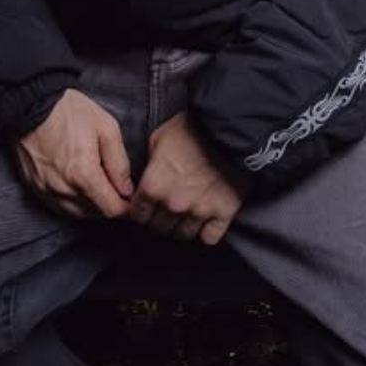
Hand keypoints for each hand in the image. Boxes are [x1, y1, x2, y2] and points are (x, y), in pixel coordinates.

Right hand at [15, 89, 132, 219]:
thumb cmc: (68, 110)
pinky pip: (57, 206)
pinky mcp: (34, 186)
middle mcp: (63, 189)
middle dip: (109, 206)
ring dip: (90, 207)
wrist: (31, 103)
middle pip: (94, 214)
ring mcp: (46, 190)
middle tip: (117, 191)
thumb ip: (119, 163)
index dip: (125, 208)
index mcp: (83, 175)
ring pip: (76, 213)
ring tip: (98, 188)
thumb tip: (126, 188)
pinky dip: (71, 203)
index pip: (111, 209)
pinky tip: (78, 188)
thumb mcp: (106, 128)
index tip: (131, 200)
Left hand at [129, 113, 244, 244]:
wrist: (229, 128)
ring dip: (182, 226)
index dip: (140, 210)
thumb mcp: (158, 139)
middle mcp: (173, 204)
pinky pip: (209, 238)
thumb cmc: (192, 129)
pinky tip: (205, 221)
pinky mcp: (223, 213)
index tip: (146, 206)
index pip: (137, 215)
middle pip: (158, 228)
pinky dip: (206, 232)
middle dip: (159, 219)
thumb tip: (144, 181)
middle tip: (166, 208)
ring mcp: (199, 211)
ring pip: (183, 235)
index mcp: (153, 186)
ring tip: (186, 213)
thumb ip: (149, 166)